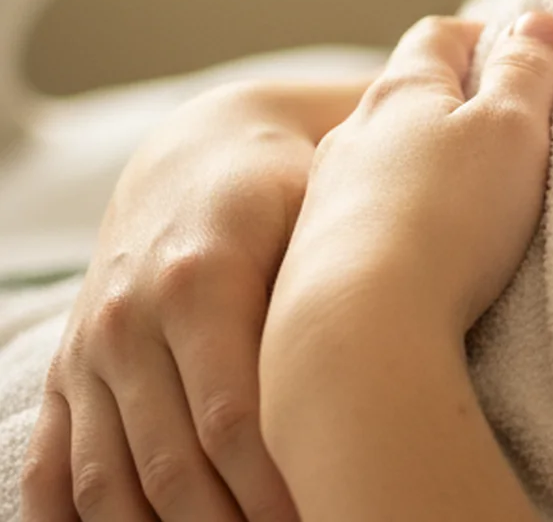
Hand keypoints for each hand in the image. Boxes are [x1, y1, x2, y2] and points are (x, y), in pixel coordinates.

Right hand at [21, 77, 359, 521]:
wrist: (205, 149)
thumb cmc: (296, 188)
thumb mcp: (327, 206)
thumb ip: (351, 277)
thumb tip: (415, 349)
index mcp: (204, 280)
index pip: (234, 417)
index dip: (280, 484)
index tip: (330, 511)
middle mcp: (134, 321)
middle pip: (175, 465)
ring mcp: (94, 352)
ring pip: (112, 480)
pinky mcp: (70, 373)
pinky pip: (55, 468)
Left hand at [267, 13, 552, 344]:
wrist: (360, 329)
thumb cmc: (447, 216)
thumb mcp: (511, 128)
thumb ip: (525, 72)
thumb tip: (532, 20)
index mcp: (402, 92)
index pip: (438, 38)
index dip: (480, 35)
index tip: (518, 48)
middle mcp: (352, 135)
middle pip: (404, 101)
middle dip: (451, 106)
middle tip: (503, 126)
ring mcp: (327, 198)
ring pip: (381, 164)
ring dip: (423, 171)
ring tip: (468, 199)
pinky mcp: (316, 259)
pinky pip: (367, 223)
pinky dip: (400, 224)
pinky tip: (425, 256)